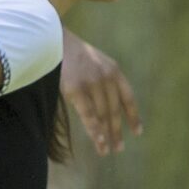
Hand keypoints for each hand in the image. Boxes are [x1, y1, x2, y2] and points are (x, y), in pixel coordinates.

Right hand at [60, 34, 141, 155]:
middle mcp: (106, 76)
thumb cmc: (68, 51)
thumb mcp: (92, 61)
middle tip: (118, 148)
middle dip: (117, 130)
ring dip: (106, 135)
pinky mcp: (76, 89)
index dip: (132, 116)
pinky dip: (94, 130)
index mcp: (113, 69)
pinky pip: (88, 115)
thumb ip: (103, 78)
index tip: (137, 132)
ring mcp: (92, 83)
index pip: (128, 97)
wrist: (51, 37)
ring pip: (102, 115)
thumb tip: (105, 105)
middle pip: (114, 110)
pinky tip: (99, 142)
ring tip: (106, 151)